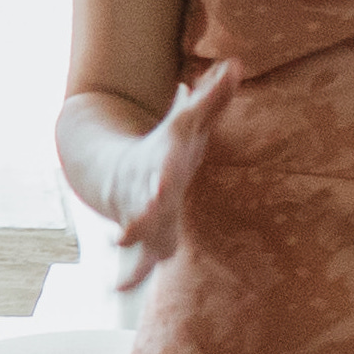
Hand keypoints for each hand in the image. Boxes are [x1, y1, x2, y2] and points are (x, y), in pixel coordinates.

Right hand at [107, 63, 239, 289]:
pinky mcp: (142, 238)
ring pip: (137, 235)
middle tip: (127, 228)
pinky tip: (117, 289)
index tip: (162, 182)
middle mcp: (148, 195)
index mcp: (162, 167)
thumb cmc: (166, 148)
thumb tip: (236, 64)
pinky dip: (127, 276)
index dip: (162, 178)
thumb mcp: (188, 123)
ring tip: (119, 248)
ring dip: (131, 244)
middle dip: (139, 216)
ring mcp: (141, 218)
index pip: (164, 172)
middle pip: (144, 208)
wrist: (125, 171)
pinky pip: (136, 262)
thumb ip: (213, 98)